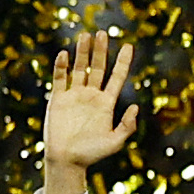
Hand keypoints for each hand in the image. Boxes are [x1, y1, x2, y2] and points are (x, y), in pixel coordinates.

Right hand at [44, 32, 138, 193]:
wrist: (68, 160)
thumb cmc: (93, 154)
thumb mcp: (116, 141)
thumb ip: (127, 125)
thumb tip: (135, 106)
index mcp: (107, 104)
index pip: (116, 77)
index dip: (122, 62)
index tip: (128, 45)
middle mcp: (92, 96)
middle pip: (98, 68)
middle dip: (100, 51)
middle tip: (102, 33)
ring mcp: (75, 96)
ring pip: (79, 69)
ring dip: (82, 53)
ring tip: (85, 35)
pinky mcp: (58, 99)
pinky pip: (60, 79)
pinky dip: (62, 67)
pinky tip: (65, 54)